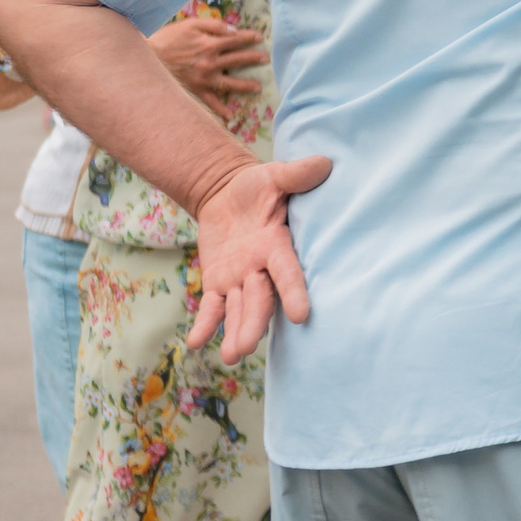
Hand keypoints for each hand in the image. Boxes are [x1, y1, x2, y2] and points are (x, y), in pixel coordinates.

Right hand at [150, 16, 267, 119]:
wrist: (145, 58)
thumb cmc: (168, 39)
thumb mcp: (190, 25)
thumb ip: (214, 25)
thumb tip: (234, 30)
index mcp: (211, 44)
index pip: (236, 40)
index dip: (250, 38)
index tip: (260, 37)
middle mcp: (211, 63)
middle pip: (238, 60)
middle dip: (254, 58)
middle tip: (265, 59)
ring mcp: (204, 79)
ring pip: (230, 83)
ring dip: (246, 85)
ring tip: (258, 87)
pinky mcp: (195, 90)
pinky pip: (210, 102)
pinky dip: (220, 110)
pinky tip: (230, 117)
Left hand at [186, 155, 332, 361]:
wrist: (229, 194)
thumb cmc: (257, 185)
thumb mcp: (274, 175)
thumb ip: (295, 174)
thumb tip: (324, 163)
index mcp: (276, 245)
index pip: (287, 272)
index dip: (293, 292)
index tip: (300, 315)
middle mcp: (259, 268)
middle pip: (258, 300)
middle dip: (253, 324)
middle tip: (245, 348)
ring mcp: (238, 278)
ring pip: (238, 309)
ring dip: (235, 332)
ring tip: (231, 357)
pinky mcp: (217, 281)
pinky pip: (212, 307)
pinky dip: (206, 325)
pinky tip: (196, 344)